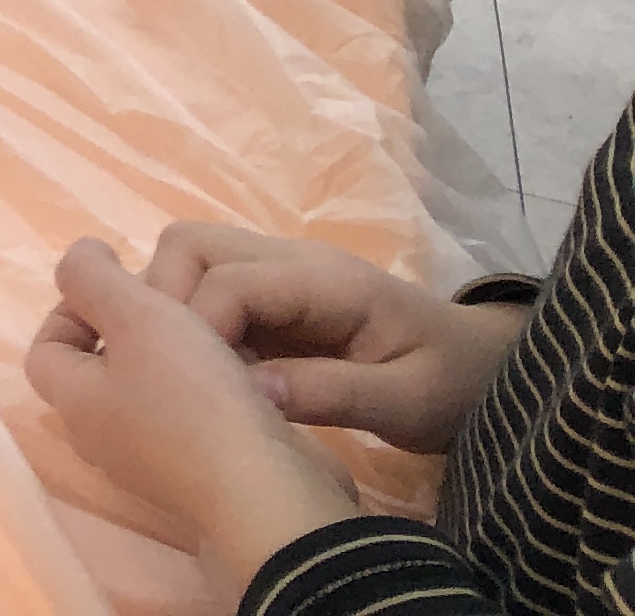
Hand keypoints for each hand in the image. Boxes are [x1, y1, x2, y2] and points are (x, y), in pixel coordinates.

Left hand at [28, 238, 362, 578]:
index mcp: (75, 403)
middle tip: (169, 303)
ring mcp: (152, 464)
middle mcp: (102, 439)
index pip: (46, 349)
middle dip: (127, 329)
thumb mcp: (136, 315)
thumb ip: (94, 278)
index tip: (118, 283)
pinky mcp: (201, 476)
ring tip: (209, 328)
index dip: (71, 308)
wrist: (268, 492)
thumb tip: (79, 255)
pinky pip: (188, 420)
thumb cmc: (194, 398)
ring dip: (171, 357)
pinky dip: (205, 390)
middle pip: (97, 370)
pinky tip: (241, 371)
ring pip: (147, 393)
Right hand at [143, 222, 528, 453]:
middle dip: (165, 303)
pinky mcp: (270, 298)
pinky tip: (212, 376)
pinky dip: (191, 325)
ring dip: (172, 310)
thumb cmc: (453, 385)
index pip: (228, 279)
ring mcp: (277, 274)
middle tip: (178, 374)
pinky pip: (207, 290)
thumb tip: (249, 394)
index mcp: (325, 280)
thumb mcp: (408, 403)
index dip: (197, 329)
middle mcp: (290, 260)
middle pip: (191, 246)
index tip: (199, 390)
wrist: (485, 370)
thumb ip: (332, 394)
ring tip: (191, 375)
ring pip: (189, 260)